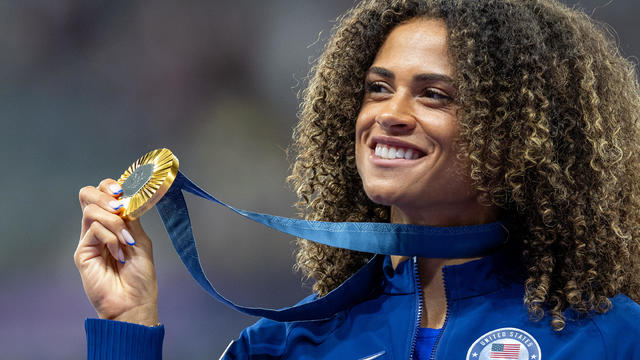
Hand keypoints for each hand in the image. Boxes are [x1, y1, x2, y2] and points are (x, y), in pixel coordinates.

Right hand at [74, 179, 158, 325]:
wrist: (134, 302)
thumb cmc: (140, 277)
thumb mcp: (140, 241)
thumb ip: (131, 219)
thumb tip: (124, 197)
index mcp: (115, 224)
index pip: (104, 194)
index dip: (111, 186)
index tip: (124, 190)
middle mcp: (99, 228)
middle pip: (88, 195)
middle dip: (105, 194)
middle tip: (119, 206)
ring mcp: (89, 239)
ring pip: (91, 209)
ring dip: (113, 220)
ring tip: (125, 240)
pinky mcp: (82, 251)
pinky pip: (93, 229)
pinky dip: (110, 237)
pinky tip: (119, 253)